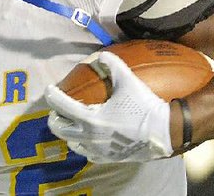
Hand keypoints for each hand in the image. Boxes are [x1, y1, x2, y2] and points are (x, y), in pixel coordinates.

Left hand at [45, 51, 172, 162]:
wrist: (164, 132)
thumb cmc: (144, 106)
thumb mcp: (128, 80)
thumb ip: (112, 64)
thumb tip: (101, 55)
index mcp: (91, 118)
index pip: (62, 107)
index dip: (52, 96)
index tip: (49, 89)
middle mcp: (90, 137)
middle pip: (60, 129)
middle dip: (54, 118)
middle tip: (55, 110)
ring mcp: (99, 149)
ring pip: (73, 144)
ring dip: (67, 133)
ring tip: (70, 124)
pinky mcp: (109, 158)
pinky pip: (88, 154)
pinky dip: (83, 145)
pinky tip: (88, 139)